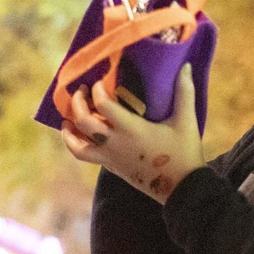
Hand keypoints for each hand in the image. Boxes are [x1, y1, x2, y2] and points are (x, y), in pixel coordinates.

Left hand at [61, 64, 203, 203]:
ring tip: (67, 118)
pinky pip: (86, 156)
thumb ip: (184, 92)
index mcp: (131, 129)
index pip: (103, 105)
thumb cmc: (184, 152)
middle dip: (77, 104)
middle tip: (81, 91)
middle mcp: (115, 144)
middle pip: (83, 122)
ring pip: (77, 147)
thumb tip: (185, 65)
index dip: (97, 90)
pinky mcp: (111, 167)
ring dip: (69, 131)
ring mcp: (111, 158)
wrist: (182, 188)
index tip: (99, 81)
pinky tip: (78, 136)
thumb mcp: (186, 121)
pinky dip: (77, 145)